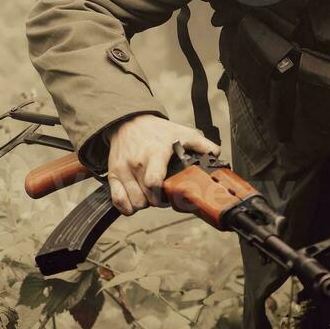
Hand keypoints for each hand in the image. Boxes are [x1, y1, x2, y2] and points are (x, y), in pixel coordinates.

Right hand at [105, 114, 219, 214]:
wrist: (128, 122)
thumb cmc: (155, 130)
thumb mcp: (181, 132)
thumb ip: (201, 144)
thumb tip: (216, 154)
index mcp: (155, 153)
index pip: (154, 181)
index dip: (163, 194)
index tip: (171, 193)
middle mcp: (137, 163)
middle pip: (147, 198)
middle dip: (158, 201)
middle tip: (163, 194)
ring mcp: (123, 170)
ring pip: (134, 202)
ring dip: (145, 203)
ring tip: (150, 194)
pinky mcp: (113, 174)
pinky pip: (118, 201)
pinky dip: (127, 207)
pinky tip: (136, 200)